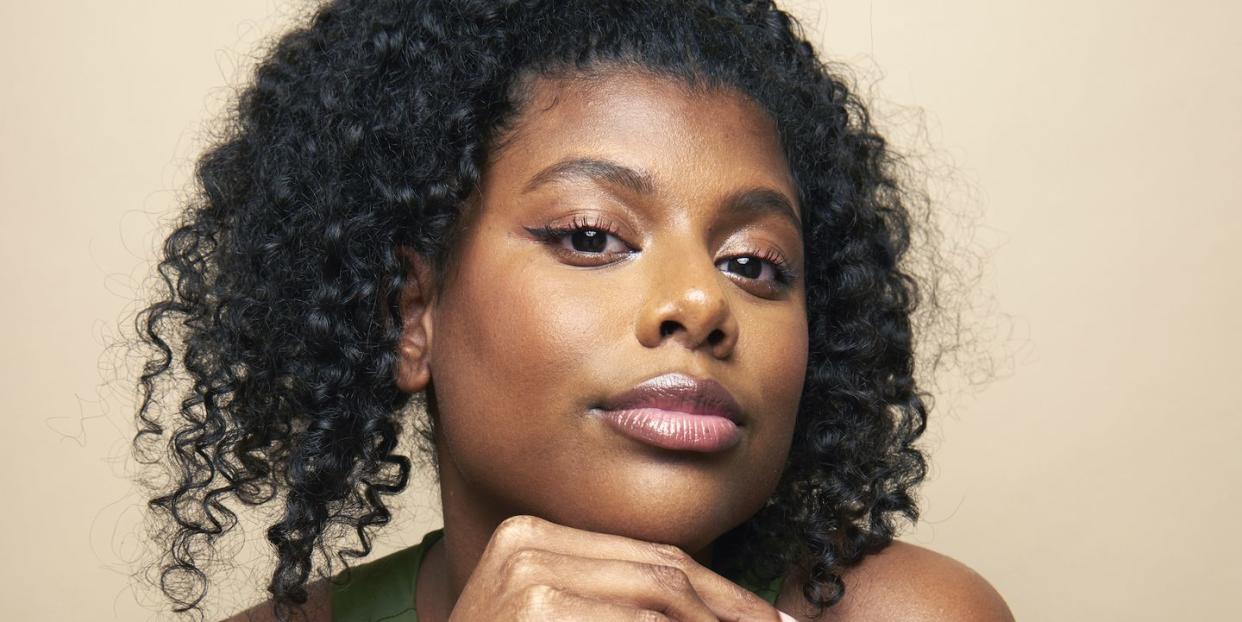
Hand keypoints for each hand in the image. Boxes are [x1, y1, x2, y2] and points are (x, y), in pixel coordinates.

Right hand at [446, 514, 788, 621]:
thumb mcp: (561, 617)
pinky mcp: (539, 606)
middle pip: (662, 571)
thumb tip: (728, 614)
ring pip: (660, 596)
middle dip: (730, 610)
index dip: (721, 592)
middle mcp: (528, 542)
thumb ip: (623, 606)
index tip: (768, 621)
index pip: (652, 557)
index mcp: (534, 535)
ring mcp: (529, 574)